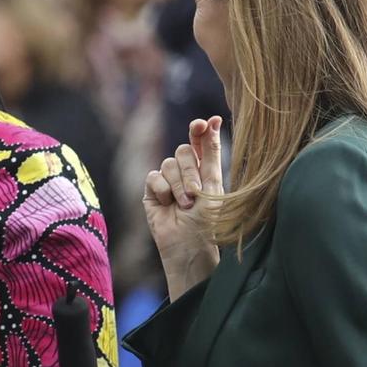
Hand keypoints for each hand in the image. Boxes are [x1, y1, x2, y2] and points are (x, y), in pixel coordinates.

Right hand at [143, 116, 222, 302]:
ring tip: (185, 206)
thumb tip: (211, 119)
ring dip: (179, 185)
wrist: (190, 247)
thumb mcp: (213, 185)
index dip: (200, 129)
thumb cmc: (208, 222)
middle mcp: (186, 172)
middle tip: (195, 194)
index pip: (200, 139)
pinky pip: (154, 176)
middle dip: (191, 171)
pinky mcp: (152, 192)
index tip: (204, 124)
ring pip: (169, 163)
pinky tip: (169, 206)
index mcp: (205, 168)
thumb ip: (211, 153)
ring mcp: (167, 181)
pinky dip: (163, 190)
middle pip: (183, 150)